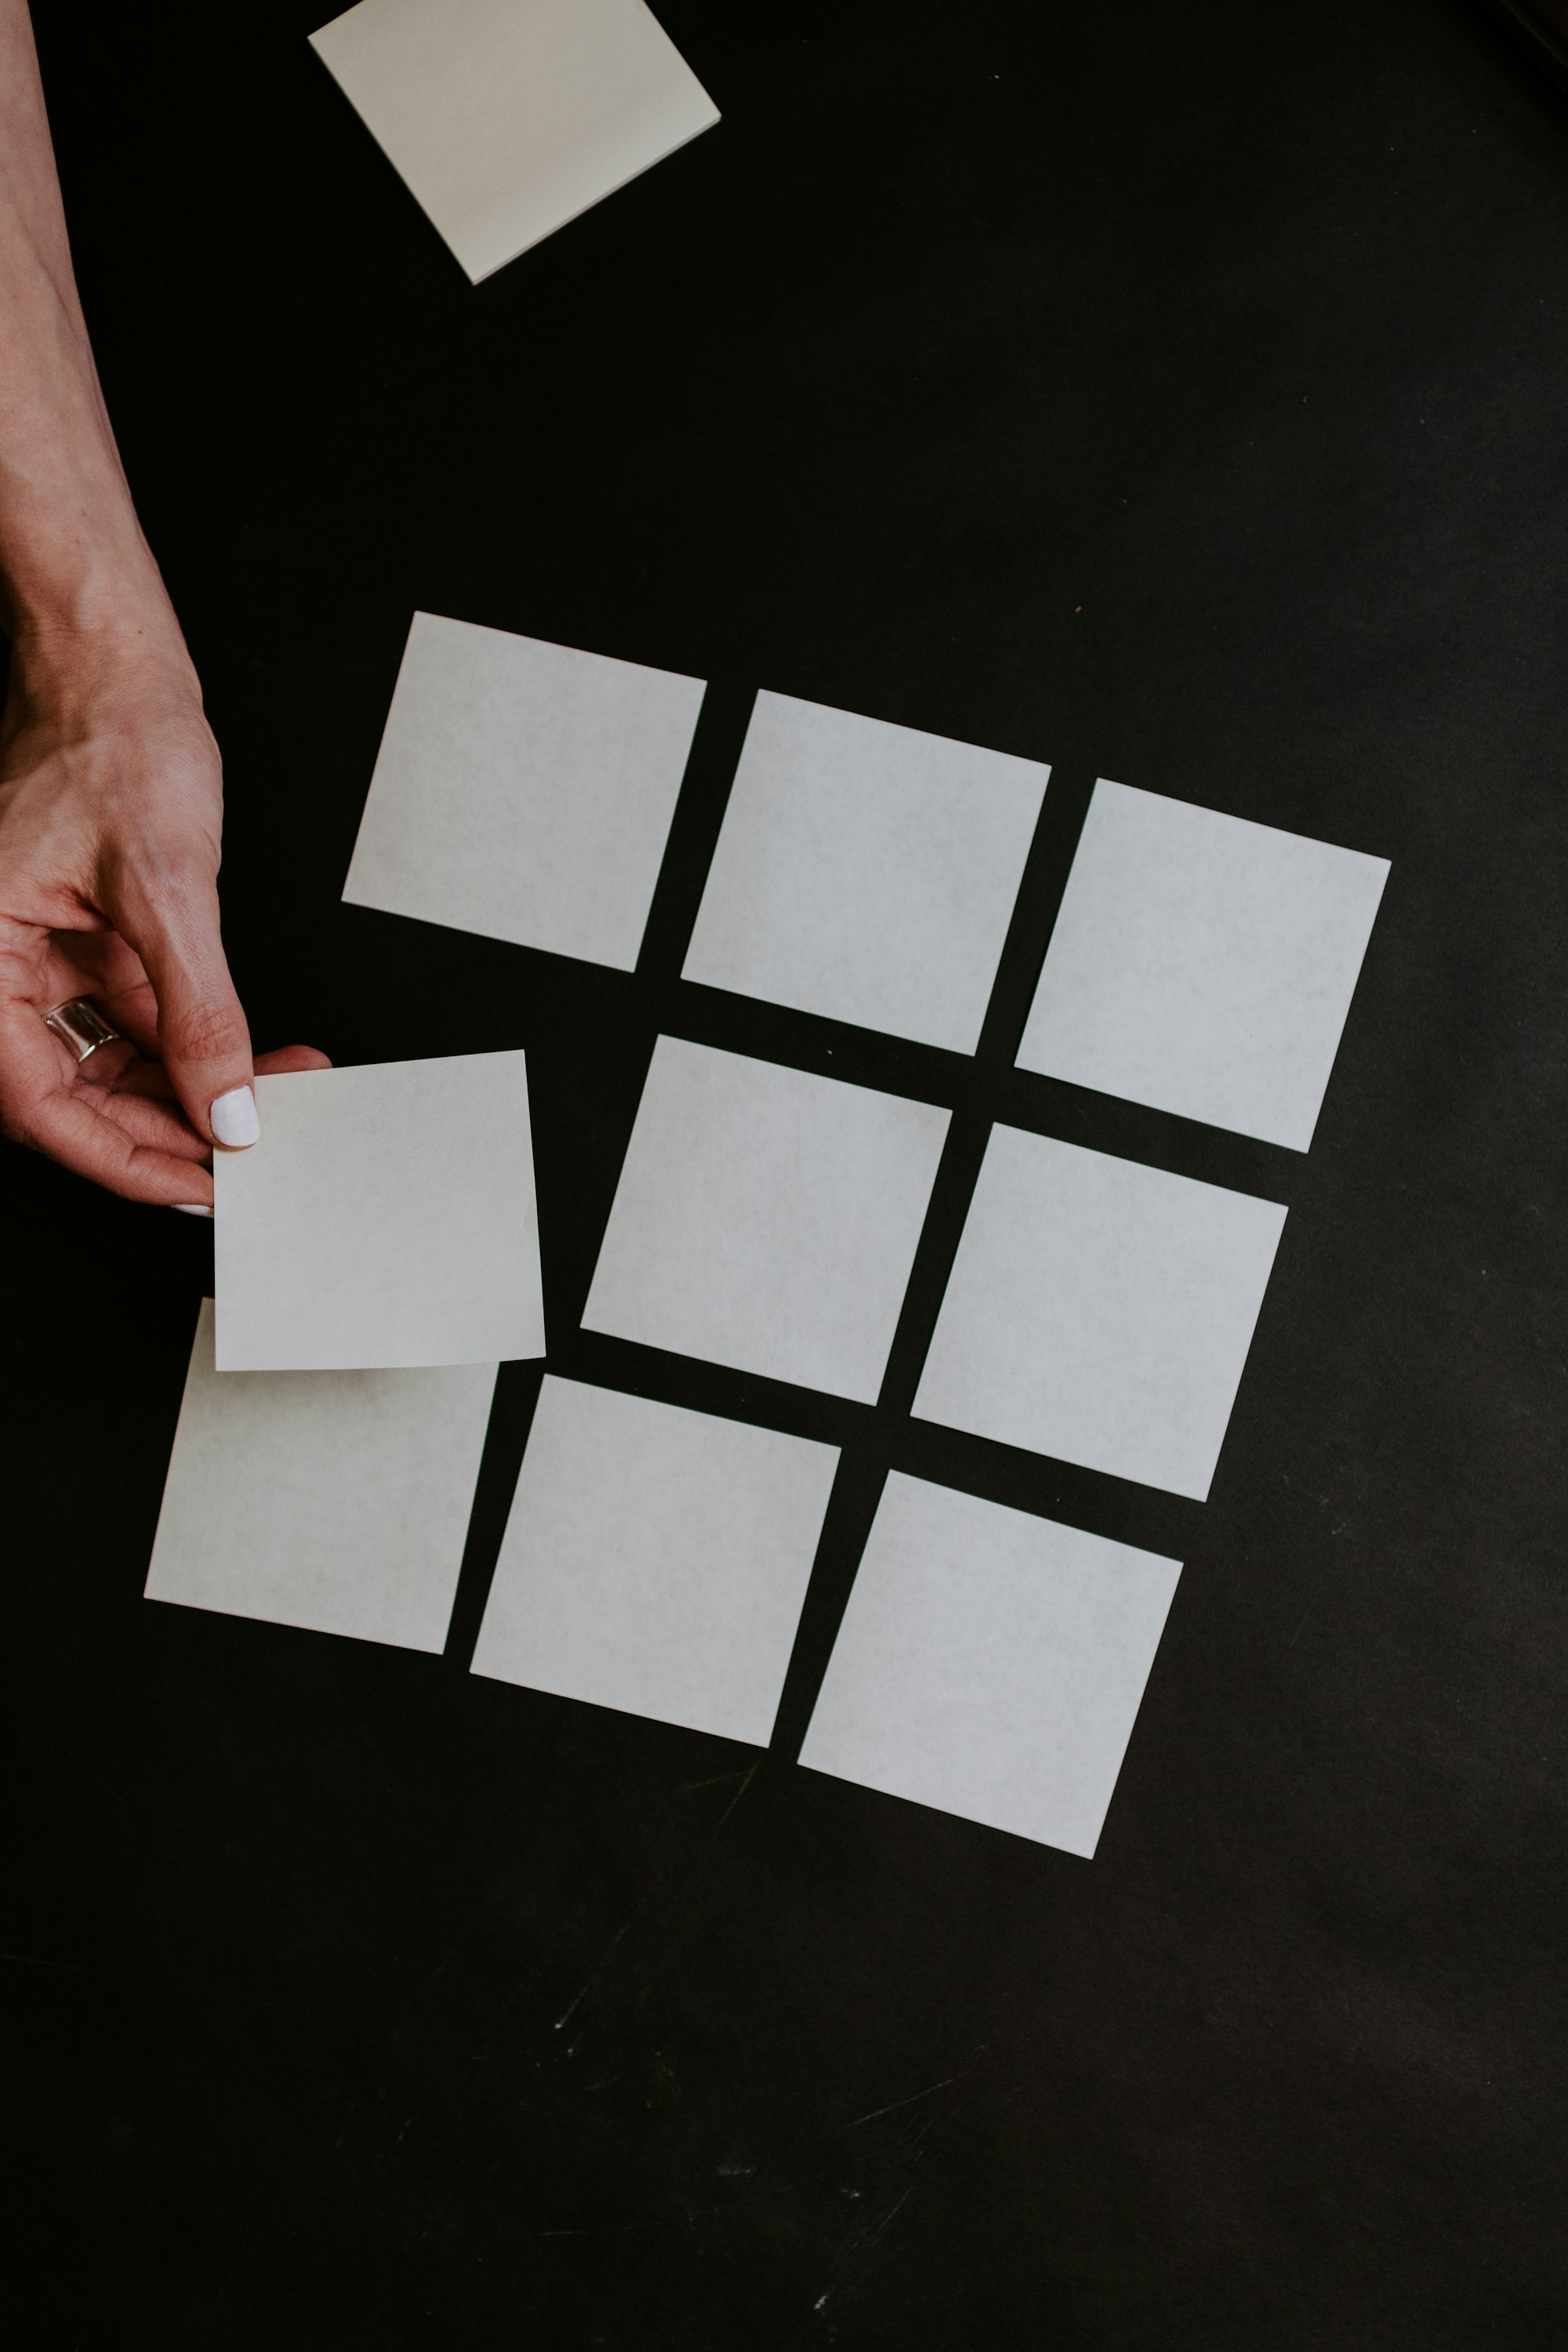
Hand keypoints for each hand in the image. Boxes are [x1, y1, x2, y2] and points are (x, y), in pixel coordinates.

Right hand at [0, 623, 326, 1207]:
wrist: (115, 666)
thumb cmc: (112, 740)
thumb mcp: (167, 888)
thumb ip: (199, 1010)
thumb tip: (227, 1106)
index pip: (38, 1101)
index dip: (122, 1158)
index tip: (199, 1184)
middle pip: (73, 1094)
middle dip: (168, 1129)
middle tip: (251, 1153)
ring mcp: (40, 960)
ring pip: (111, 1064)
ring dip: (194, 1088)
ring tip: (274, 1102)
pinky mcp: (84, 944)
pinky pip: (135, 1020)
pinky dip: (196, 1042)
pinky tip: (259, 1057)